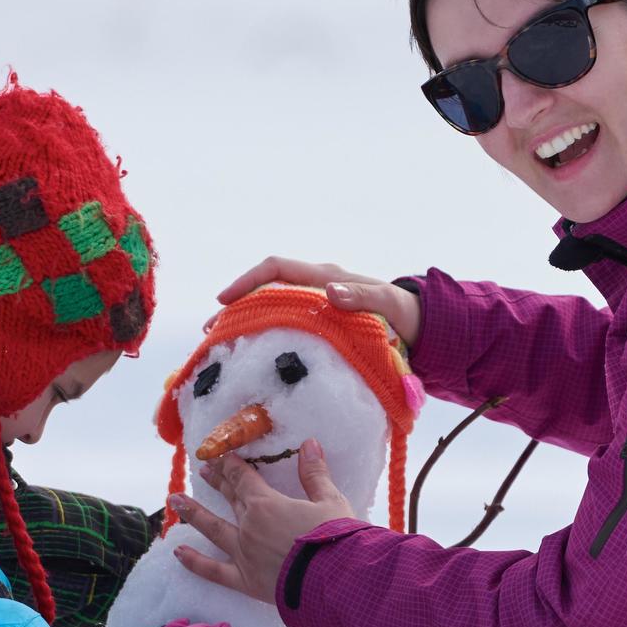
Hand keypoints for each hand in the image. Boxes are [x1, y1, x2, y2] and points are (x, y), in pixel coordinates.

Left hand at [172, 440, 356, 601]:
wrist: (336, 582)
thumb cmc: (338, 539)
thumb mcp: (331, 501)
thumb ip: (315, 473)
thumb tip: (309, 444)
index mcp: (267, 504)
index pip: (243, 478)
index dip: (232, 465)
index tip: (221, 456)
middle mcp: (249, 526)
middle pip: (229, 498)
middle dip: (217, 481)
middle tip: (203, 470)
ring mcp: (244, 554)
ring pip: (213, 529)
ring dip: (193, 513)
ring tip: (175, 501)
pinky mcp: (245, 581)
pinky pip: (214, 571)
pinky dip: (195, 562)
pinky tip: (178, 553)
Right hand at [219, 257, 420, 352]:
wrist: (416, 325)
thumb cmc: (402, 313)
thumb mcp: (387, 304)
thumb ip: (361, 298)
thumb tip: (330, 293)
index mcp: (324, 277)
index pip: (276, 269)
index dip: (247, 281)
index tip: (224, 300)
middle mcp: (313, 288)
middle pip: (264, 290)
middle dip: (235, 308)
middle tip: (211, 332)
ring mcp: (313, 306)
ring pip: (269, 309)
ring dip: (244, 324)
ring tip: (220, 347)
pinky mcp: (316, 325)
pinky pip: (284, 326)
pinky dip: (264, 337)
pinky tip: (250, 358)